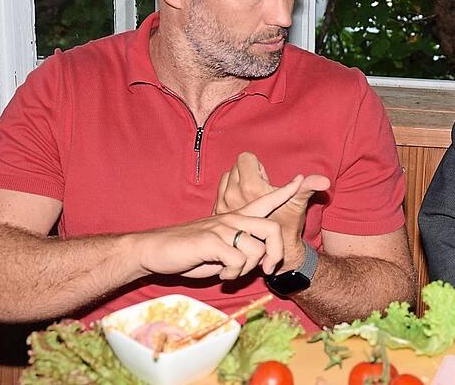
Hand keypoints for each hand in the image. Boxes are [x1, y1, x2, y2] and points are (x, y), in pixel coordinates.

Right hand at [133, 175, 302, 279]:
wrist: (153, 251)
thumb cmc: (188, 253)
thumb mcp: (219, 252)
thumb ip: (240, 251)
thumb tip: (259, 261)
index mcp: (234, 218)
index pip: (265, 200)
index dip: (284, 192)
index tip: (300, 180)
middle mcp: (232, 218)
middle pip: (272, 229)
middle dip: (275, 255)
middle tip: (266, 270)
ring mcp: (221, 228)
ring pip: (256, 250)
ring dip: (245, 270)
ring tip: (229, 273)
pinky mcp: (211, 240)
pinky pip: (238, 261)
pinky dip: (232, 274)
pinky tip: (221, 274)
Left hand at [215, 152, 329, 267]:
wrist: (271, 253)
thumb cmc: (287, 227)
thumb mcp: (298, 205)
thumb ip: (308, 188)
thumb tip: (324, 181)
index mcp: (250, 188)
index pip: (246, 158)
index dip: (258, 167)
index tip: (265, 181)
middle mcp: (232, 194)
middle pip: (236, 166)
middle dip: (248, 174)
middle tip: (260, 190)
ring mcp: (223, 203)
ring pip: (227, 177)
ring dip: (238, 182)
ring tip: (251, 197)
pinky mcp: (218, 211)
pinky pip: (221, 190)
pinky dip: (230, 192)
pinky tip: (242, 204)